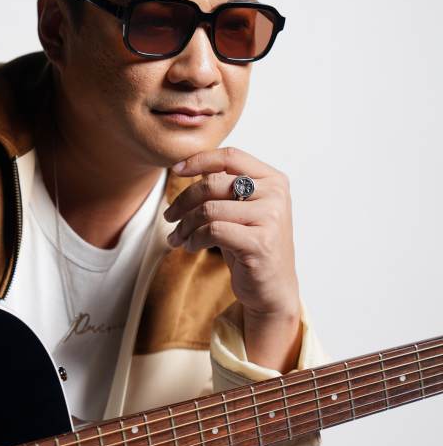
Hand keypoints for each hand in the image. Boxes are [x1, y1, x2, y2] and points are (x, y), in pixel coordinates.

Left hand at [164, 146, 300, 323]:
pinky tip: (191, 246)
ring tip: (177, 237)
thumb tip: (187, 166)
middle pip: (214, 183)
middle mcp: (275, 195)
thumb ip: (226, 186)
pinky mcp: (260, 243)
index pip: (230, 156)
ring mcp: (270, 218)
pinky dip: (194, 238)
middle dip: (183, 200)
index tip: (176, 170)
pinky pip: (213, 231)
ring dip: (185, 225)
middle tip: (169, 216)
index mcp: (273, 180)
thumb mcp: (243, 210)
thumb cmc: (252, 245)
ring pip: (209, 209)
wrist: (273, 289)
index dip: (199, 160)